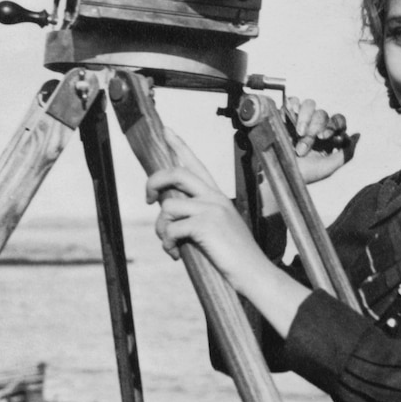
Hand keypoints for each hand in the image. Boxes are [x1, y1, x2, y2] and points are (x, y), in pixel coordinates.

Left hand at [146, 129, 258, 279]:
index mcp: (218, 196)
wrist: (253, 272)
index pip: (196, 164)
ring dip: (161, 230)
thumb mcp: (218, 229)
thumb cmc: (234, 255)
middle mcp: (215, 197)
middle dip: (153, 182)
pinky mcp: (205, 225)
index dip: (179, 146)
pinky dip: (167, 244)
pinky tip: (176, 255)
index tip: (167, 130)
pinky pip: (171, 229)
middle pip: (176, 173)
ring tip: (170, 244)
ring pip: (168, 207)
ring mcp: (211, 209)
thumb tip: (166, 211)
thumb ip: (197, 215)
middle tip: (147, 199)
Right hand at [286, 97, 358, 183]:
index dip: (334, 124)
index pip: (338, 120)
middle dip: (315, 128)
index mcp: (327, 137)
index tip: (324, 136)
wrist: (278, 173)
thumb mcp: (328, 167)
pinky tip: (291, 115)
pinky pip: (293, 101)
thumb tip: (356, 135)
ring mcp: (300, 120)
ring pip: (310, 104)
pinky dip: (293, 104)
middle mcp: (315, 126)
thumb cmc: (302, 174)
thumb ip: (346, 153)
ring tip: (298, 133)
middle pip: (323, 114)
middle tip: (304, 145)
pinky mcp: (285, 115)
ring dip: (305, 118)